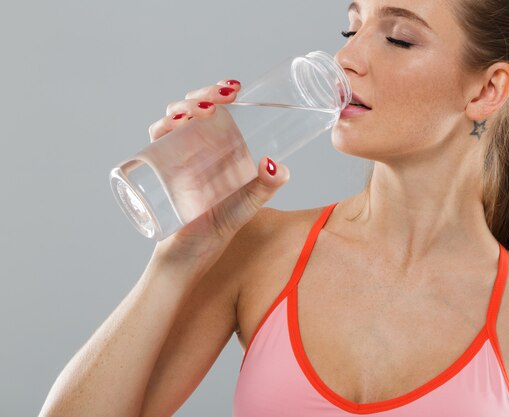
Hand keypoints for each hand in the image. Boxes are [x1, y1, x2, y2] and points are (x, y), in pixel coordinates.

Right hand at [148, 80, 289, 266]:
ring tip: (201, 111)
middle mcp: (195, 146)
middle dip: (204, 94)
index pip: (218, 109)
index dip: (221, 92)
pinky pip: (155, 140)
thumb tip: (281, 165)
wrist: (190, 253)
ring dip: (184, 106)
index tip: (236, 88)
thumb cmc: (219, 226)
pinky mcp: (158, 168)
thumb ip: (266, 186)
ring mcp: (175, 155)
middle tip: (221, 98)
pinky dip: (161, 127)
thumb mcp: (248, 204)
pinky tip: (173, 126)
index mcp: (219, 146)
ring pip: (173, 118)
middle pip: (194, 107)